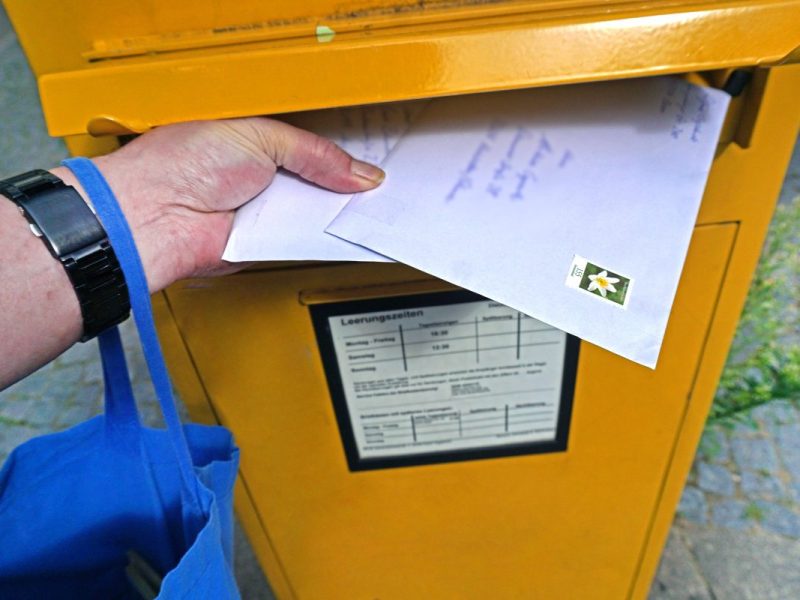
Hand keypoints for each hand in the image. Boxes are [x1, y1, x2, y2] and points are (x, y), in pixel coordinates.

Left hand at [53, 118, 384, 291]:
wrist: (155, 213)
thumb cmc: (180, 163)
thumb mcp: (260, 135)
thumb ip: (315, 153)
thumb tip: (360, 173)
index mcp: (257, 142)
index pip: (312, 147)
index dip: (342, 154)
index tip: (372, 160)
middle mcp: (261, 179)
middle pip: (318, 184)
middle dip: (345, 186)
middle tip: (376, 185)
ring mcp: (263, 213)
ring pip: (314, 216)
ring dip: (336, 213)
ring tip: (369, 207)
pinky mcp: (263, 246)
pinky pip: (301, 244)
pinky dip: (320, 240)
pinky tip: (342, 231)